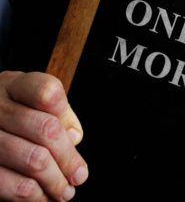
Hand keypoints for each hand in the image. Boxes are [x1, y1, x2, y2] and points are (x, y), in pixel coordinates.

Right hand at [0, 71, 87, 200]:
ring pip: (33, 160)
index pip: (47, 92)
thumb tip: (74, 137)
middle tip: (80, 176)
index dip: (65, 115)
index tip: (76, 138)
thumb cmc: (16, 113)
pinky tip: (43, 196)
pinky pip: (12, 185)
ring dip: (55, 182)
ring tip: (66, 192)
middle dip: (68, 158)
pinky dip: (34, 196)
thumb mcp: (35, 103)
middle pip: (46, 130)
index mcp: (15, 86)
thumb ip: (59, 114)